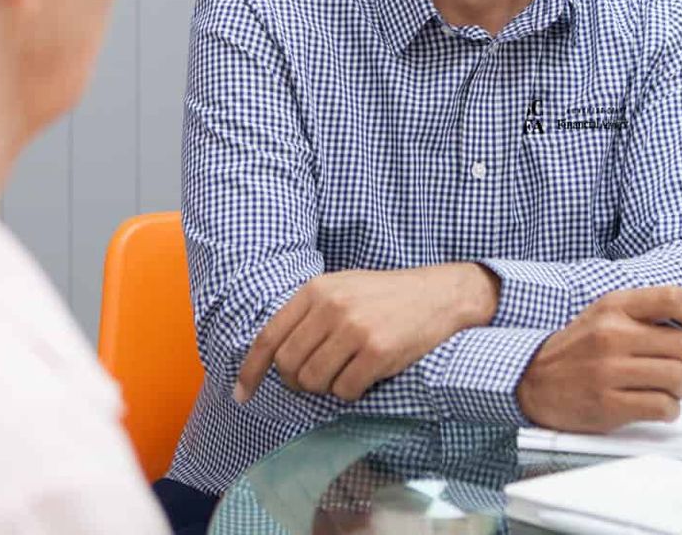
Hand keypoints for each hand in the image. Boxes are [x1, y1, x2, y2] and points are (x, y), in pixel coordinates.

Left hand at [235, 263, 499, 403]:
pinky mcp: (378, 352)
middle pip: (289, 365)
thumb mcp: (342, 288)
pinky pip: (345, 390)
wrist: (440, 294)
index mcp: (317, 290)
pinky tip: (366, 375)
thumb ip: (308, 315)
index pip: (269, 336)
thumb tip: (275, 358)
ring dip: (327, 387)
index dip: (251, 370)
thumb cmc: (387, 296)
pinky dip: (351, 391)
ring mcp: (355, 330)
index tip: (241, 394)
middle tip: (316, 380)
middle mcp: (332, 307)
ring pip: (315, 382)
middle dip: (297, 382)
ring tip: (347, 371)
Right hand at [515, 286, 681, 432]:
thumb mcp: (606, 315)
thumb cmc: (578, 349)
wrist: (532, 379)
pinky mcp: (608, 405)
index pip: (674, 299)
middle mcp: (612, 335)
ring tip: (673, 389)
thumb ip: (646, 315)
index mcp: (615, 307)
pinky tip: (660, 405)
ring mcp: (609, 371)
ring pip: (679, 379)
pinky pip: (663, 407)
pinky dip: (671, 410)